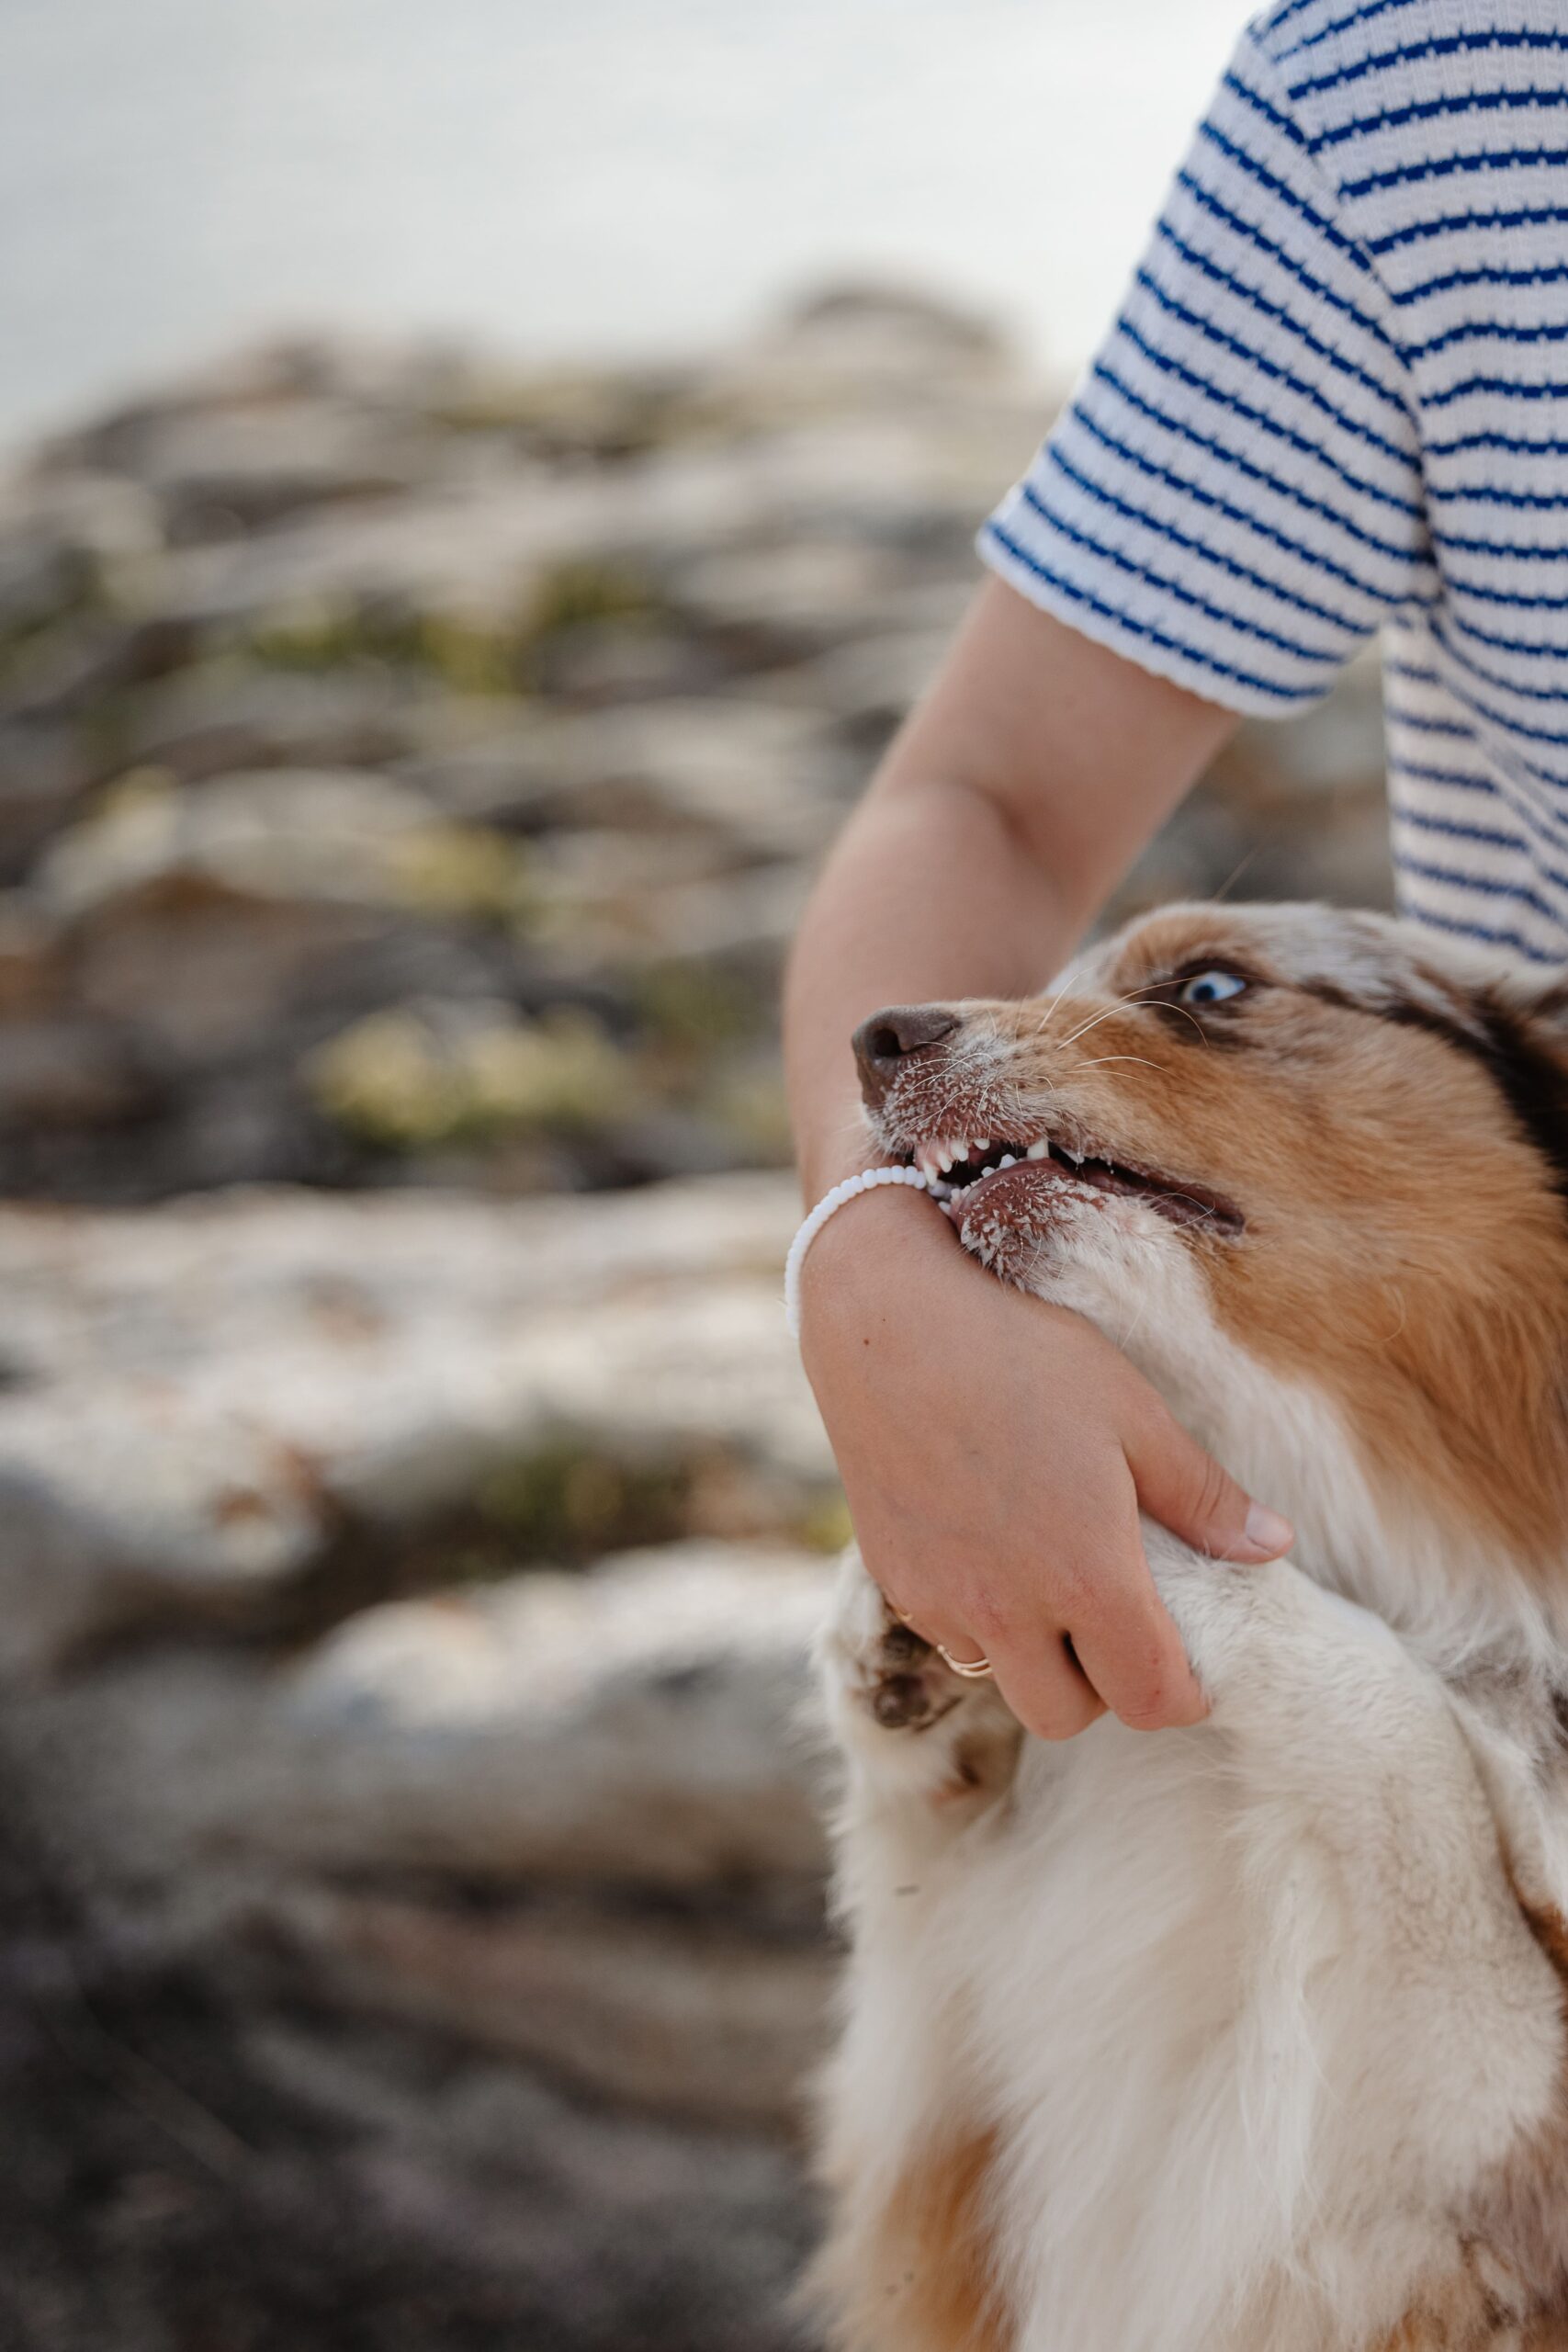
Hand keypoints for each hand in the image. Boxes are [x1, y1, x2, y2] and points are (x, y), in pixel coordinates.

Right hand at [796, 1187, 1292, 1738]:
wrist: (885, 1324)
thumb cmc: (1020, 1356)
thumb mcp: (1133, 1412)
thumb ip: (1203, 1495)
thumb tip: (1273, 1546)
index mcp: (1088, 1577)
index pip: (1151, 1700)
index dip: (1184, 1693)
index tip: (1191, 1660)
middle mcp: (1010, 1610)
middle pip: (1069, 1716)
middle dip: (1104, 1687)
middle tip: (1119, 1621)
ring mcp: (944, 1600)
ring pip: (1005, 1679)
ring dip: (1037, 1654)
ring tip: (1050, 1577)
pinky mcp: (895, 1579)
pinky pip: (952, 1635)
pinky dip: (983, 1619)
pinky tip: (993, 1549)